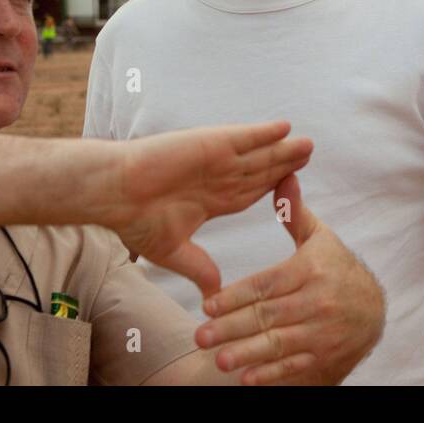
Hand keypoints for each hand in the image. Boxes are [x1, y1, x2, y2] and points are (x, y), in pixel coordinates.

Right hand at [105, 122, 312, 297]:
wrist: (115, 194)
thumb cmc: (134, 220)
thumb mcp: (173, 251)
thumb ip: (198, 268)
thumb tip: (214, 294)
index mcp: (209, 200)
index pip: (248, 194)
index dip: (271, 189)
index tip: (292, 186)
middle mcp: (215, 177)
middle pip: (259, 171)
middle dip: (283, 165)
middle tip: (308, 157)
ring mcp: (213, 159)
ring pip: (258, 155)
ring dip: (283, 149)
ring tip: (308, 144)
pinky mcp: (209, 144)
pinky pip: (244, 138)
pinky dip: (265, 133)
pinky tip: (285, 127)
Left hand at [194, 175, 385, 384]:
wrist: (374, 308)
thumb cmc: (337, 268)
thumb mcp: (320, 237)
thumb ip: (295, 212)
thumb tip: (283, 176)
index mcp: (311, 270)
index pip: (268, 284)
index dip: (237, 296)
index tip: (208, 304)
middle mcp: (317, 302)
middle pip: (268, 316)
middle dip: (232, 328)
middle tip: (200, 336)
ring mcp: (322, 332)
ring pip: (279, 344)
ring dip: (247, 354)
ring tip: (219, 360)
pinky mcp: (325, 355)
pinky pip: (295, 366)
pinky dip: (271, 374)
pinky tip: (246, 379)